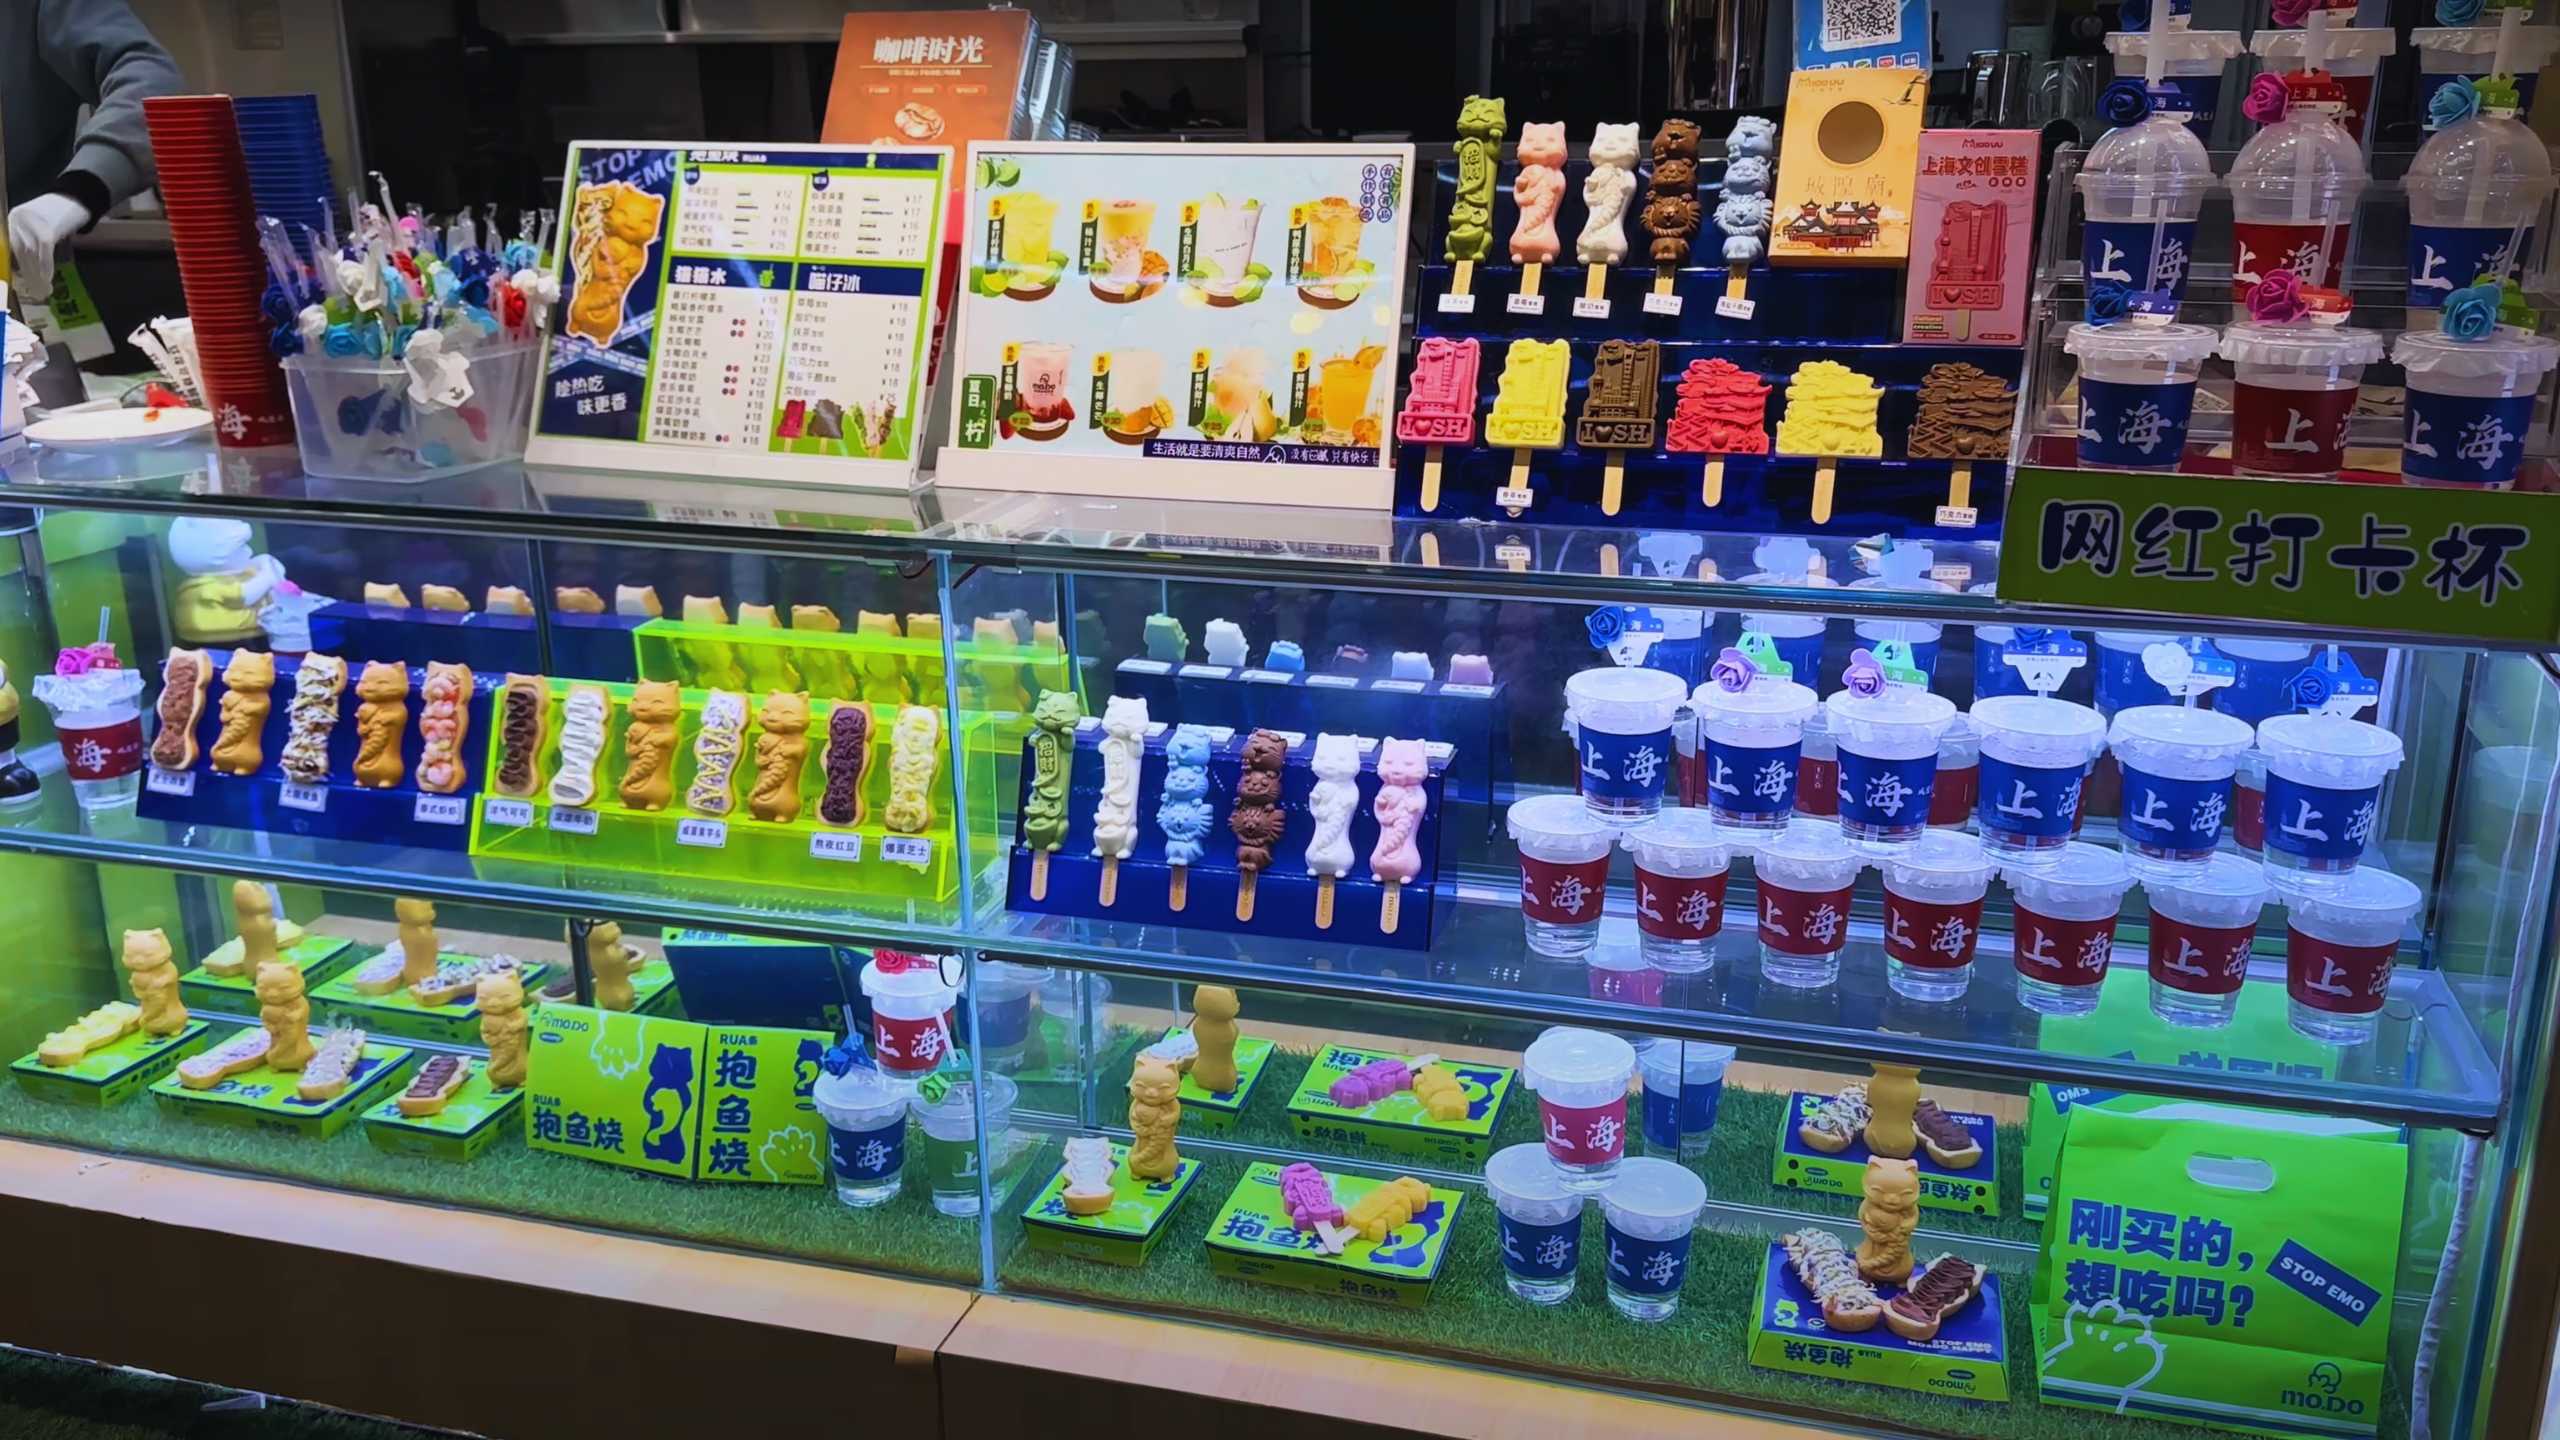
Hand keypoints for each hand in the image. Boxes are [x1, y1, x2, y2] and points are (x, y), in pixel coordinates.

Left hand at [5, 194, 91, 308]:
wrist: (77, 196)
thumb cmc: (59, 214)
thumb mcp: (38, 226)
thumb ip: (29, 241)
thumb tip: (27, 268)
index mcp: (11, 219)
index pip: (10, 248)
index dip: (17, 268)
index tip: (24, 285)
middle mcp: (16, 218)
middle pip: (20, 251)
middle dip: (28, 274)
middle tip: (37, 292)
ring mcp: (32, 221)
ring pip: (30, 252)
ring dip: (37, 274)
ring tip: (44, 290)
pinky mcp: (47, 225)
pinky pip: (44, 249)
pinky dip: (46, 265)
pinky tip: (48, 278)